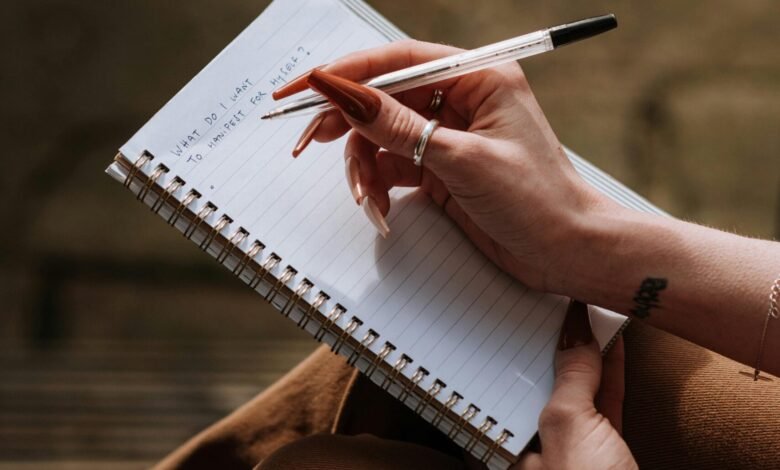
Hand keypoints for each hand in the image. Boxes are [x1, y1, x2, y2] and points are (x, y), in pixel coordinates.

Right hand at [275, 39, 614, 292]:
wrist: (567, 252)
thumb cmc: (537, 199)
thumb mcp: (461, 160)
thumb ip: (397, 127)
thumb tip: (342, 94)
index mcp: (476, 78)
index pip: (397, 62)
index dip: (346, 72)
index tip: (304, 87)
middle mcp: (460, 100)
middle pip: (383, 99)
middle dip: (346, 125)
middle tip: (307, 143)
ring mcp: (448, 136)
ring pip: (382, 137)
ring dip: (364, 168)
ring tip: (366, 201)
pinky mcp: (441, 168)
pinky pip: (393, 166)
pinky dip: (379, 186)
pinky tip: (380, 210)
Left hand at [514, 301, 635, 469]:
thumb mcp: (569, 426)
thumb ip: (571, 379)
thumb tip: (576, 336)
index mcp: (507, 446)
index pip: (504, 383)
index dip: (515, 346)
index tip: (529, 312)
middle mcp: (535, 448)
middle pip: (542, 385)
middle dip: (551, 347)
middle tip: (558, 305)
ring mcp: (573, 450)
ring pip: (578, 393)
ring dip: (586, 355)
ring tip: (590, 314)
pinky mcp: (607, 455)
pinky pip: (605, 405)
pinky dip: (611, 376)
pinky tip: (614, 346)